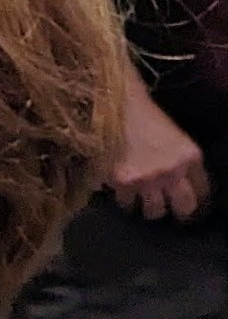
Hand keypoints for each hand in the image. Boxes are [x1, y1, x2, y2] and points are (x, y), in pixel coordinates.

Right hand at [111, 86, 208, 220]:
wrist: (115, 107)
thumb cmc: (145, 117)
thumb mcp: (173, 137)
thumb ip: (180, 161)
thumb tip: (179, 183)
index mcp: (190, 157)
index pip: (203, 189)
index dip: (198, 199)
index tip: (192, 204)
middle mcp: (173, 171)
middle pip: (184, 207)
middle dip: (179, 212)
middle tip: (172, 212)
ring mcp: (148, 179)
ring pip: (154, 211)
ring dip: (149, 208)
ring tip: (142, 202)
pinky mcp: (123, 183)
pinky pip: (126, 202)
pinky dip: (123, 198)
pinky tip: (122, 191)